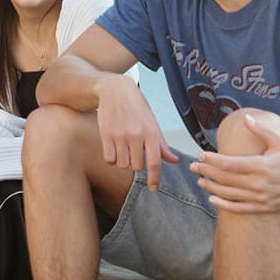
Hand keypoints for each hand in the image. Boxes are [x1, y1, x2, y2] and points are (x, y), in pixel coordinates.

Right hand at [96, 75, 177, 190]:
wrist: (114, 89)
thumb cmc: (137, 107)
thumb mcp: (152, 122)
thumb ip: (162, 144)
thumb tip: (174, 161)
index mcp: (152, 132)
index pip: (155, 162)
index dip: (155, 179)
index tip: (154, 189)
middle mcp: (136, 134)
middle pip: (136, 167)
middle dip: (136, 164)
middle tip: (134, 152)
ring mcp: (120, 135)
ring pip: (122, 165)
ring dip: (123, 161)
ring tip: (123, 148)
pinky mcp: (106, 135)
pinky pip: (109, 159)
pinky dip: (112, 159)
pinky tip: (114, 148)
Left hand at [190, 113, 279, 212]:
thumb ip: (261, 130)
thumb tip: (245, 117)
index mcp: (260, 166)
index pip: (228, 164)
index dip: (212, 160)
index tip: (201, 155)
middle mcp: (258, 183)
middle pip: (224, 178)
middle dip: (206, 171)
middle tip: (193, 166)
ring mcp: (259, 197)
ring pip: (228, 193)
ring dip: (211, 187)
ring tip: (200, 180)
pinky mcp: (262, 207)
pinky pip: (238, 208)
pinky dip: (223, 205)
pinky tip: (212, 199)